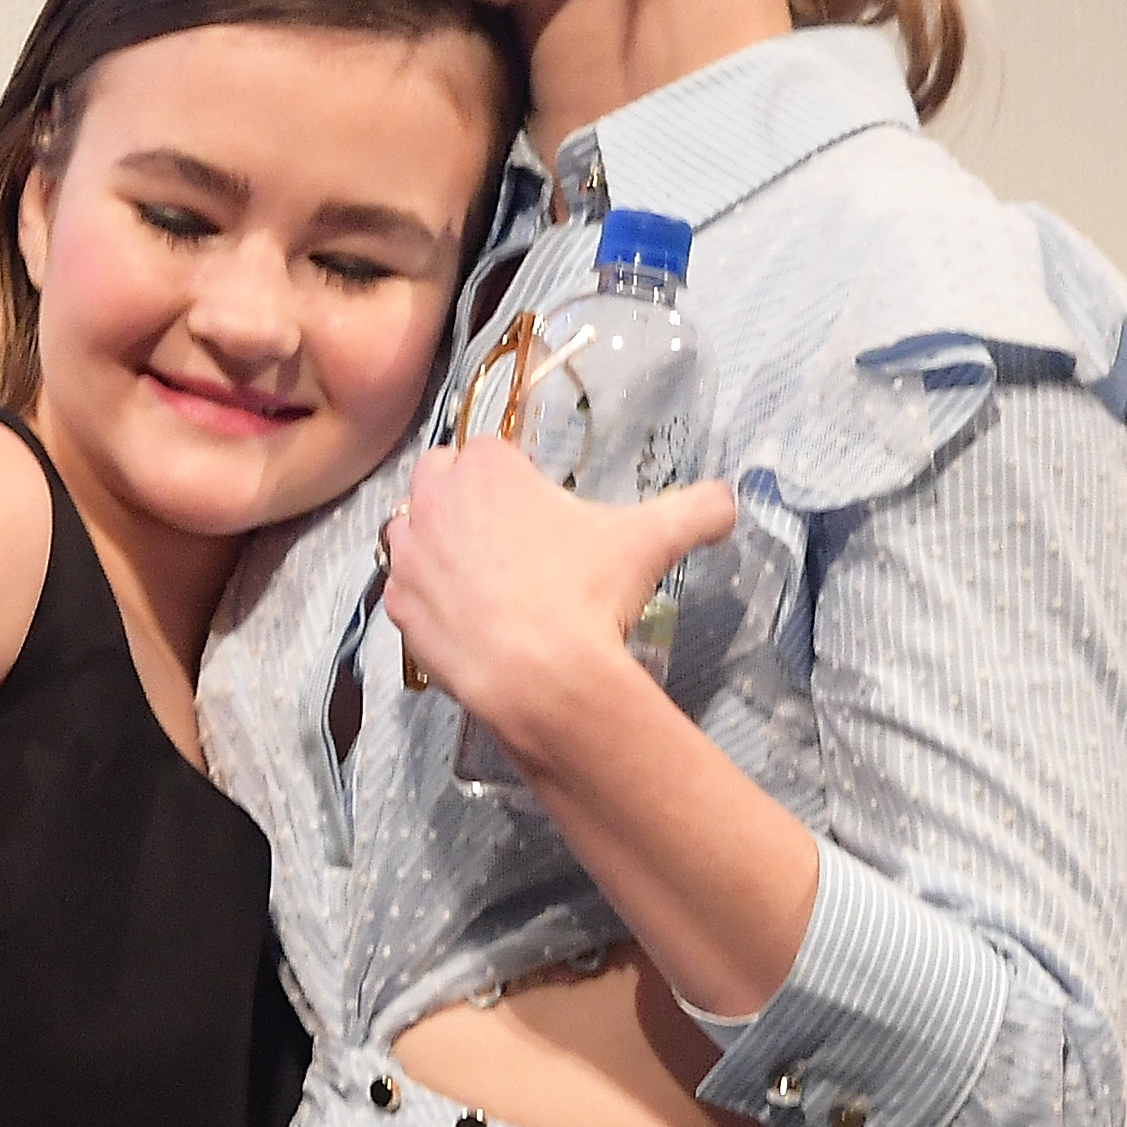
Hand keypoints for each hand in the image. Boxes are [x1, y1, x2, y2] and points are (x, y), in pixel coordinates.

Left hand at [382, 440, 736, 760]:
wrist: (540, 676)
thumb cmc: (590, 595)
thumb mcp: (653, 540)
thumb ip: (697, 509)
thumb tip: (729, 502)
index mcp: (487, 466)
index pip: (491, 450)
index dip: (515, 479)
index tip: (537, 511)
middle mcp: (434, 497)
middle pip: (440, 480)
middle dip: (465, 499)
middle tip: (510, 542)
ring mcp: (408, 554)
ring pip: (411, 530)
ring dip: (437, 543)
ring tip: (483, 579)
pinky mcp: (396, 606)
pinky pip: (404, 590)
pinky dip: (427, 599)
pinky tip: (464, 620)